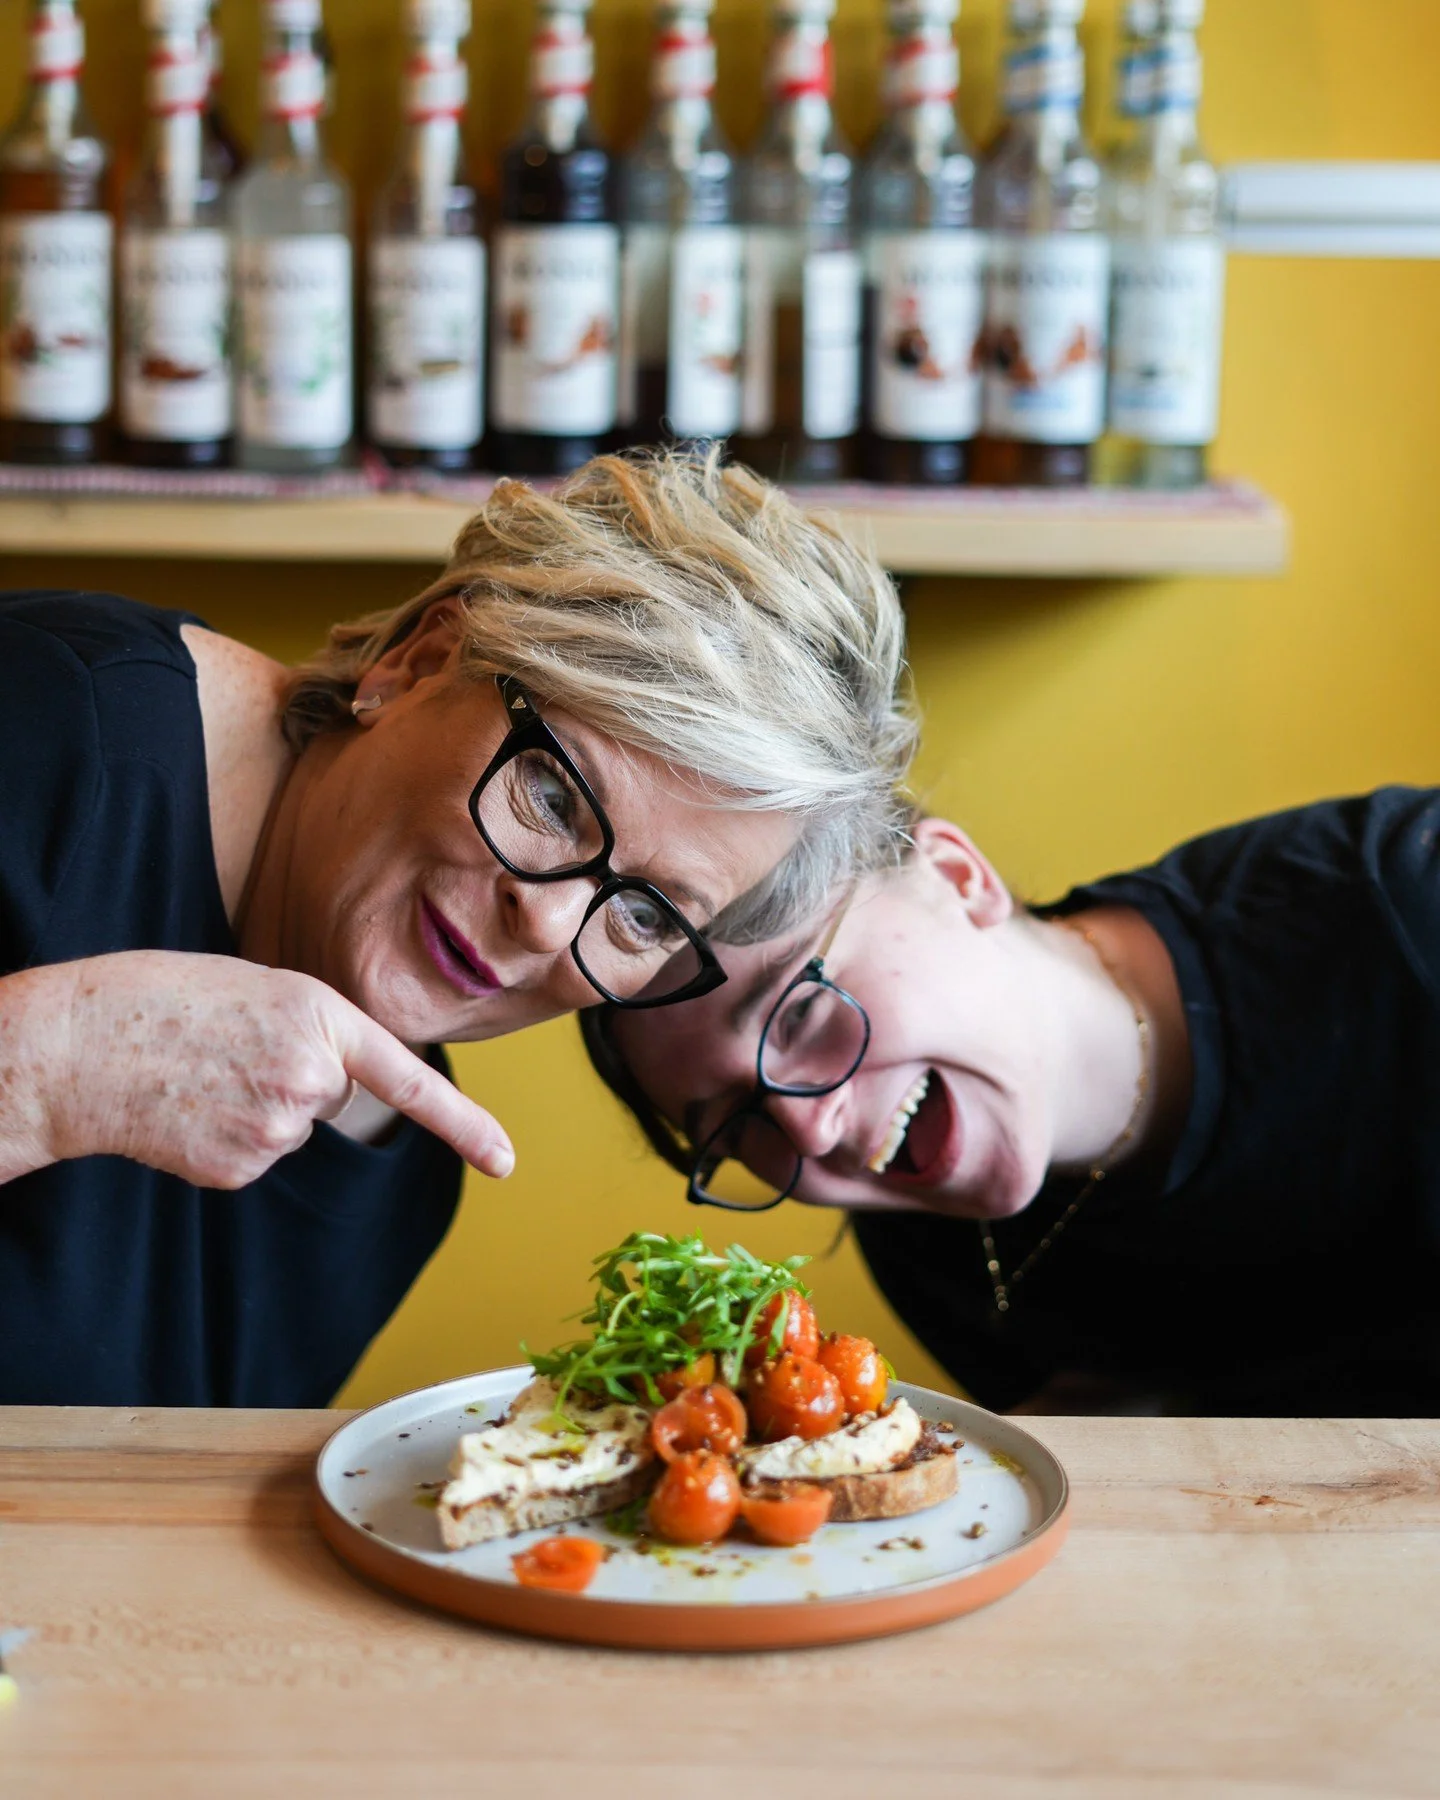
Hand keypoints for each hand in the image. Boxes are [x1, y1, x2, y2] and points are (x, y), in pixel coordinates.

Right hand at [27, 952, 514, 1189]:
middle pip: (332, 1096)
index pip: (409, 1082)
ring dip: (255, 1107)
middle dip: (293, 1077)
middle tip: (230, 1048)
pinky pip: (256, 1156)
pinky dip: (226, 1138)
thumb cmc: (162, 1000)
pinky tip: (188, 1109)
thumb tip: (328, 1088)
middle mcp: (310, 1078)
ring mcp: (277, 1130)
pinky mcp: (241, 1168)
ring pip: (291, 1129)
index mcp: (320, 1017)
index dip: (463, 1125)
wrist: (81, 1044)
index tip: (506, 1162)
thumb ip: (312, 1030)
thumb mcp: (257, 987)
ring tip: (200, 1073)